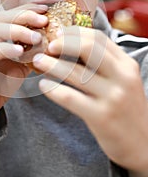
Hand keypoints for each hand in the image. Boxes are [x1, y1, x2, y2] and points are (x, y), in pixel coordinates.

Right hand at [0, 4, 47, 132]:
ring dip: (18, 31)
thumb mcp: (22, 65)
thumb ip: (33, 53)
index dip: (28, 9)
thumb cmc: (2, 83)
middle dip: (25, 16)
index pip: (12, 15)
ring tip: (37, 37)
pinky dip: (6, 49)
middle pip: (4, 18)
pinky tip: (21, 51)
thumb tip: (55, 45)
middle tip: (43, 20)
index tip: (45, 9)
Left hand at [34, 26, 147, 176]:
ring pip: (75, 72)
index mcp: (127, 65)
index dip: (75, 32)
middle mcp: (122, 77)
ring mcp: (112, 97)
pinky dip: (53, 90)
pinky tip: (43, 86)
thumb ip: (105, 64)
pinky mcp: (101, 117)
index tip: (59, 33)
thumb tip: (72, 46)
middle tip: (48, 46)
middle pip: (88, 48)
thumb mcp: (123, 80)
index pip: (99, 38)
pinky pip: (70, 98)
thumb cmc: (127, 108)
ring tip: (39, 62)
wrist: (144, 144)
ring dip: (52, 64)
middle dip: (64, 43)